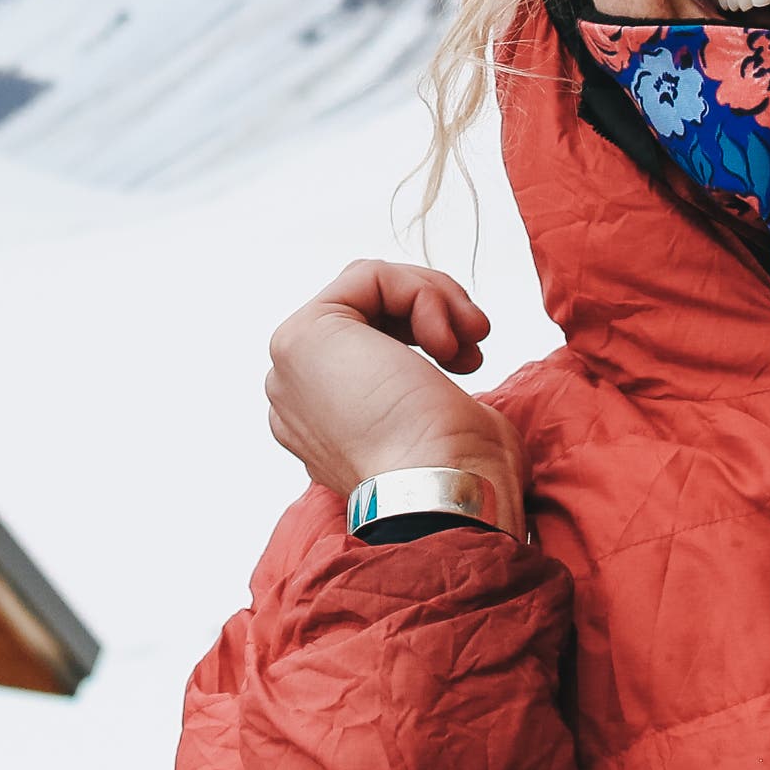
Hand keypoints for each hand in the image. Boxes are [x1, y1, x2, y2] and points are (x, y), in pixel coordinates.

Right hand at [264, 261, 527, 538]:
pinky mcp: (306, 334)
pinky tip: (444, 340)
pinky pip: (371, 277)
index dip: (423, 334)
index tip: (471, 358)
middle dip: (431, 311)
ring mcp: (294, 364)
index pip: (365, 343)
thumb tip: (432, 370)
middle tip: (475, 339)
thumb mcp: (439, 422)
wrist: (440, 493)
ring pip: (369, 289)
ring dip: (433, 301)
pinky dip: (422, 294)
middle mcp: (297, 395)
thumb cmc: (457, 473)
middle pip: (366, 311)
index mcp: (321, 424)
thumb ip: (417, 391)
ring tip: (468, 338)